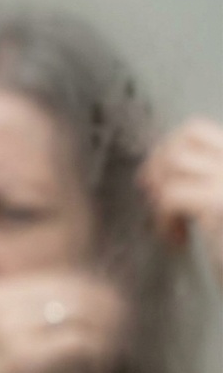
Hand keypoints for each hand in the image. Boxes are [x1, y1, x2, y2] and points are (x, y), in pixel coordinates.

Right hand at [0, 274, 124, 372]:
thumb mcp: (6, 339)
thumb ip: (40, 319)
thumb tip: (95, 305)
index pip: (61, 279)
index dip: (96, 292)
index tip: (116, 310)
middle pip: (74, 292)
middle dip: (107, 309)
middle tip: (124, 328)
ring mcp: (8, 329)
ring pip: (80, 314)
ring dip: (105, 329)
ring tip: (112, 347)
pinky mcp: (22, 358)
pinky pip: (77, 342)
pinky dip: (97, 350)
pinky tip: (99, 363)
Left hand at [140, 117, 222, 286]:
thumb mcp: (218, 207)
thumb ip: (205, 180)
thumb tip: (161, 167)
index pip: (195, 131)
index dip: (165, 152)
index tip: (157, 183)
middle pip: (181, 138)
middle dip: (157, 168)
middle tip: (156, 202)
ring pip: (173, 162)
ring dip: (160, 194)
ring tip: (170, 224)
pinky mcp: (222, 202)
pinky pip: (171, 195)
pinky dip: (163, 219)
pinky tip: (176, 241)